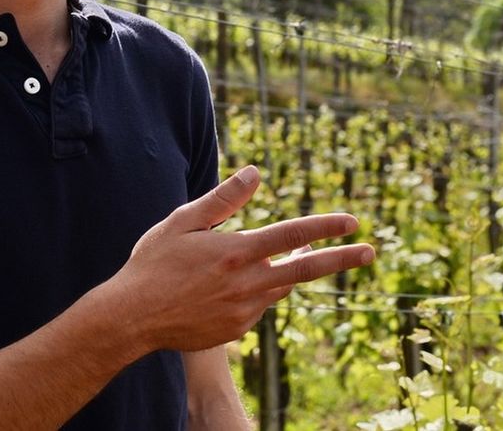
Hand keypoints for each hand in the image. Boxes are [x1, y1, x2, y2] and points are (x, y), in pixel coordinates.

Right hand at [107, 165, 373, 352]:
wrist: (132, 318)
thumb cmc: (153, 264)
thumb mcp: (182, 223)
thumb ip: (223, 199)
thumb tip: (255, 172)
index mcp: (235, 252)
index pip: (292, 236)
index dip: (325, 227)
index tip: (352, 222)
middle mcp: (246, 283)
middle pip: (304, 268)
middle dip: (341, 259)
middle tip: (370, 251)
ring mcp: (244, 311)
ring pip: (277, 285)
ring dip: (280, 271)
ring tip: (253, 263)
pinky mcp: (237, 330)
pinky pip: (257, 305)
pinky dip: (253, 291)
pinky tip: (221, 288)